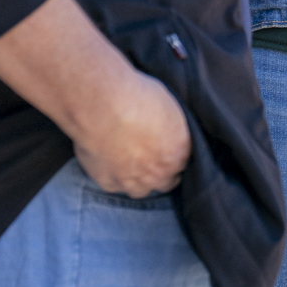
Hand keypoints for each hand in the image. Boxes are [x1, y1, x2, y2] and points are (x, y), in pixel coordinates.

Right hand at [68, 67, 191, 197]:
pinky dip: (114, 177)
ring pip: (141, 190)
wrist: (102, 105)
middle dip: (162, 171)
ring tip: (131, 163)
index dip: (175, 154)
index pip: (184, 161)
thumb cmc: (137, 96)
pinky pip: (115, 186)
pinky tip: (110, 163)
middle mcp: (158, 172)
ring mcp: (132, 180)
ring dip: (139, 180)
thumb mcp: (168, 104)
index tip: (167, 147)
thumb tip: (169, 128)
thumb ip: (172, 126)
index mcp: (178, 151)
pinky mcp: (107, 182)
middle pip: (166, 181)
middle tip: (151, 156)